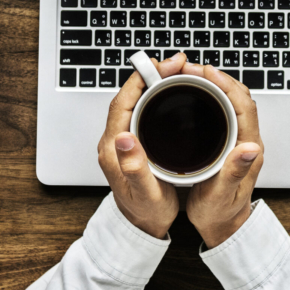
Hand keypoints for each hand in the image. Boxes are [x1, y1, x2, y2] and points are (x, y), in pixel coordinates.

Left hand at [98, 53, 188, 238]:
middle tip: (177, 63)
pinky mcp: (132, 141)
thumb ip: (134, 168)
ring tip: (176, 71)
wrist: (141, 226)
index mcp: (113, 149)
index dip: (140, 80)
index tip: (161, 66)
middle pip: (129, 96)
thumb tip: (124, 138)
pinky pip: (141, 109)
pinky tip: (171, 92)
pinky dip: (156, 95)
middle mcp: (115, 140)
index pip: (122, 102)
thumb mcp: (144, 194)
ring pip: (135, 100)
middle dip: (151, 74)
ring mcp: (123, 139)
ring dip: (154, 82)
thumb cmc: (145, 212)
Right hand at [181, 64, 263, 247]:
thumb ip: (235, 172)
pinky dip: (210, 95)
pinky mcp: (230, 139)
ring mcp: (239, 138)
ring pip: (231, 100)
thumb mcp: (222, 195)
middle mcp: (247, 139)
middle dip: (216, 77)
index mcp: (248, 149)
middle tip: (189, 68)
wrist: (224, 226)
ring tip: (189, 74)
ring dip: (213, 84)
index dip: (226, 84)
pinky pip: (224, 108)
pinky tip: (193, 93)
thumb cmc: (220, 213)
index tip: (206, 72)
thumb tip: (251, 148)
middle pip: (238, 96)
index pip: (244, 106)